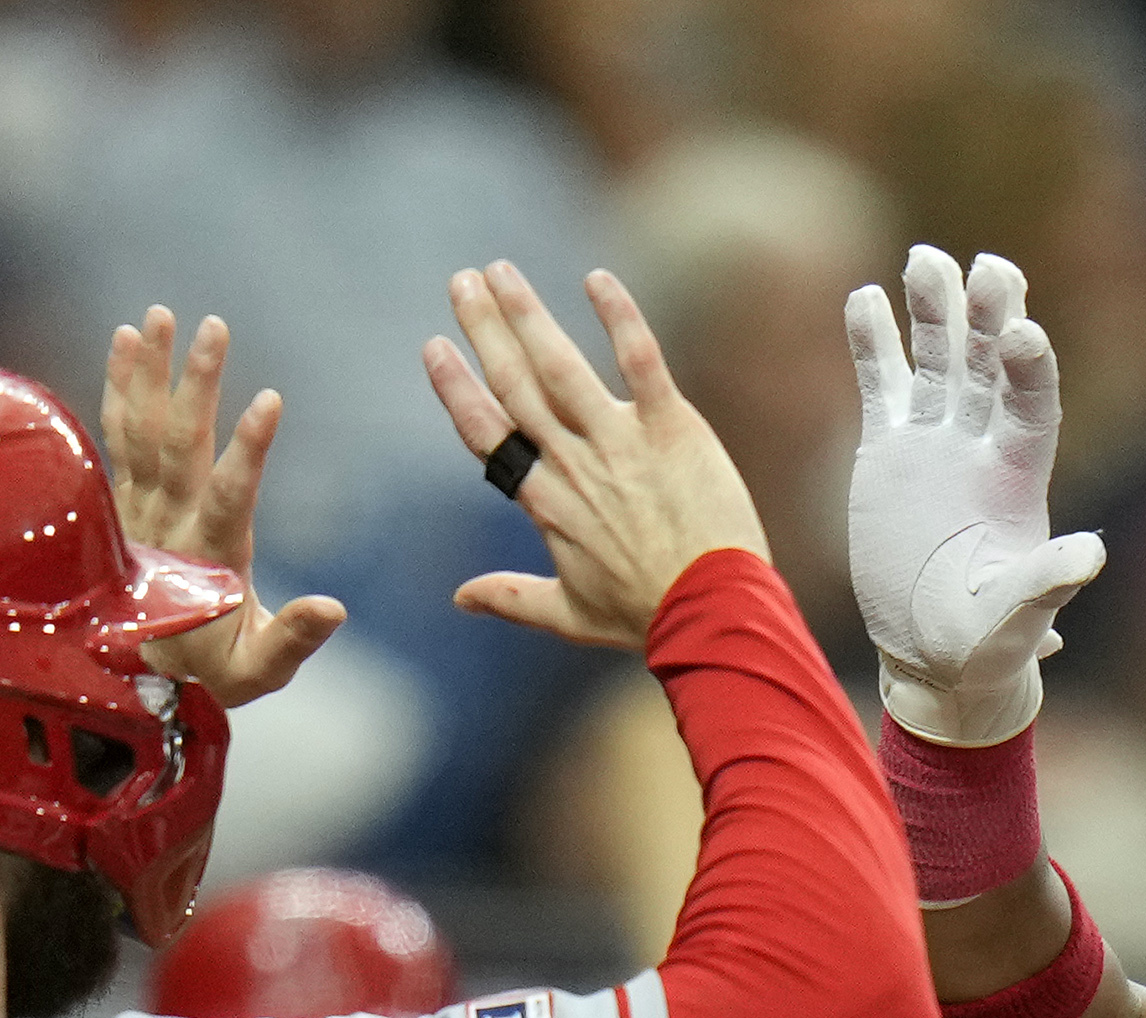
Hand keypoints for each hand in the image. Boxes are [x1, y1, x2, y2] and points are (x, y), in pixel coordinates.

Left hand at [100, 304, 348, 706]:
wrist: (141, 677)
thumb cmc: (213, 670)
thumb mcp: (259, 670)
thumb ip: (294, 639)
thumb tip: (335, 608)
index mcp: (207, 561)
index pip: (229, 498)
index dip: (248, 451)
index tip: (270, 400)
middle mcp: (167, 526)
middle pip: (180, 448)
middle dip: (198, 385)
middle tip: (215, 326)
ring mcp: (141, 509)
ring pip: (142, 432)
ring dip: (150, 371)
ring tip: (158, 315)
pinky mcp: (126, 498)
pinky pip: (117, 435)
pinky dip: (119, 387)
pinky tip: (125, 340)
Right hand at [422, 261, 766, 648]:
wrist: (710, 612)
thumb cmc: (645, 617)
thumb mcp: (570, 613)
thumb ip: (513, 598)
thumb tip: (460, 599)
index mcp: (546, 501)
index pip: (488, 434)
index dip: (457, 389)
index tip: (435, 349)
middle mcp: (573, 462)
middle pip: (515, 385)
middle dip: (484, 329)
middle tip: (462, 281)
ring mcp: (620, 440)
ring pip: (560, 365)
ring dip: (527, 313)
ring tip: (500, 271)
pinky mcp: (670, 426)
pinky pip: (640, 359)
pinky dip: (618, 316)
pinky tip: (596, 278)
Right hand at [846, 246, 1107, 746]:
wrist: (934, 652)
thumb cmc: (989, 643)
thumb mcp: (1019, 620)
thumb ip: (1047, 584)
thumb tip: (1091, 554)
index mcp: (1021, 478)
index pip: (1033, 405)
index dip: (1030, 368)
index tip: (1024, 331)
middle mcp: (981, 447)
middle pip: (990, 366)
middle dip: (990, 317)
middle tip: (990, 265)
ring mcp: (934, 444)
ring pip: (936, 361)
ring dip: (933, 311)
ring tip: (924, 258)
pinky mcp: (888, 453)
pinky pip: (883, 386)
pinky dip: (874, 343)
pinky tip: (864, 297)